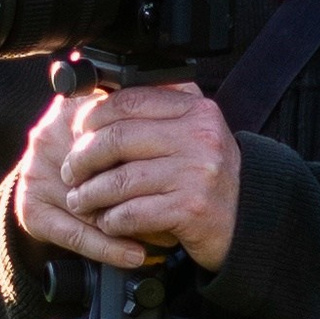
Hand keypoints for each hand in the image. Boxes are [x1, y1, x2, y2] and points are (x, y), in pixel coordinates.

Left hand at [12, 80, 241, 272]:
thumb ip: (159, 112)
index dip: (93, 116)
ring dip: (90, 194)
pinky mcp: (190, 209)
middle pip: (118, 138)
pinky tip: (108, 221)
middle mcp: (199, 136)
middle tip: (70, 171)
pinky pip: (132, 212)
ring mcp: (196, 173)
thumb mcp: (196, 131)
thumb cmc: (211, 176)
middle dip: (83, 157)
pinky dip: (112, 220)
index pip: (130, 100)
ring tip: (80, 201)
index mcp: (196, 110)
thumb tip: (99, 97)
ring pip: (120, 179)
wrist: (249, 218)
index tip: (78, 132)